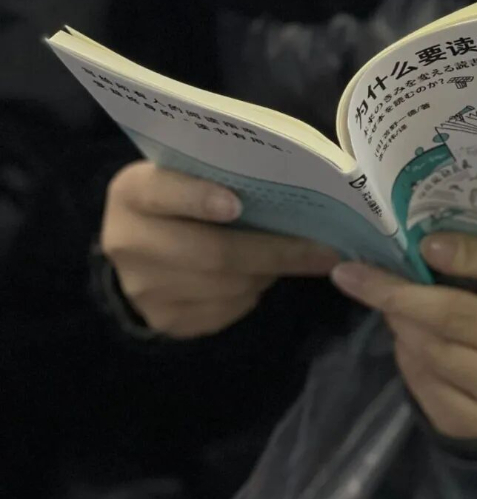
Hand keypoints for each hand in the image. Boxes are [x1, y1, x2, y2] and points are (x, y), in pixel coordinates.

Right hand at [101, 161, 338, 337]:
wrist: (136, 252)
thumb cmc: (176, 201)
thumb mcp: (181, 176)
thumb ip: (216, 176)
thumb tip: (291, 190)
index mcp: (132, 194)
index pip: (162, 192)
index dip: (197, 198)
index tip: (236, 204)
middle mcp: (129, 243)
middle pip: (211, 252)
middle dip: (275, 251)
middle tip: (324, 250)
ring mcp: (145, 290)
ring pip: (228, 286)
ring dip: (271, 271)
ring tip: (300, 258)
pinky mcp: (167, 321)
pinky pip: (227, 309)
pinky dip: (254, 292)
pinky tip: (265, 276)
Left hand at [330, 234, 476, 439]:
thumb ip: (465, 257)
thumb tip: (420, 246)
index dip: (468, 253)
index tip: (424, 245)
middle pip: (458, 315)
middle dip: (400, 294)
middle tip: (359, 278)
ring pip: (436, 351)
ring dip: (402, 327)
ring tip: (393, 313)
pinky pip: (426, 385)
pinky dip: (407, 361)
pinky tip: (409, 348)